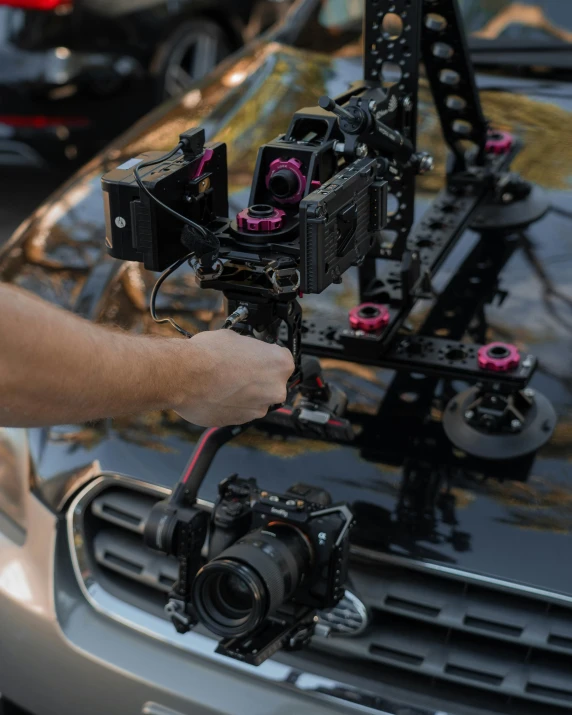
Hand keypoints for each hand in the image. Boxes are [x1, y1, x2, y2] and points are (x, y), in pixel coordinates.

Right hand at [172, 329, 293, 426]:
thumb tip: (246, 350)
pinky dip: (232, 404)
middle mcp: (275, 389)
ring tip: (223, 380)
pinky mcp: (241, 421)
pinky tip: (217, 392)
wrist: (183, 376)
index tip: (256, 357)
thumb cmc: (207, 355)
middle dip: (257, 377)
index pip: (282, 360)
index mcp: (280, 364)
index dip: (266, 357)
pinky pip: (241, 410)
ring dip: (245, 392)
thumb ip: (249, 348)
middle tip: (237, 368)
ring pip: (256, 398)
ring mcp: (259, 408)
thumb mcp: (234, 337)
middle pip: (272, 382)